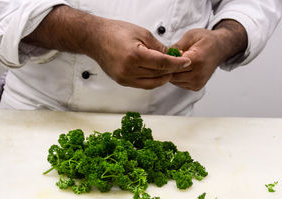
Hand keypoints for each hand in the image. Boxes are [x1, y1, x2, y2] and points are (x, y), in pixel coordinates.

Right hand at [23, 6, 190, 89]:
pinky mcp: (122, 82)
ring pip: (152, 82)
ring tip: (171, 69)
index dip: (177, 64)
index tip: (187, 62)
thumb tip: (172, 56)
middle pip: (158, 75)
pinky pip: (143, 84)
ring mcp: (125, 78)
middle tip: (181, 64)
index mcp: (134, 56)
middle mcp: (129, 70)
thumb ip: (158, 46)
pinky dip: (153, 80)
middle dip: (172, 70)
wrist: (95, 38)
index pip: (162, 63)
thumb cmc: (116, 32)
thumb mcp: (142, 33)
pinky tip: (159, 74)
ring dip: (163, 77)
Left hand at [170, 20, 246, 90]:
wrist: (220, 48)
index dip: (166, 61)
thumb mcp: (190, 36)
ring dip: (171, 73)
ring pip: (174, 81)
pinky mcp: (197, 87)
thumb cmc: (206, 41)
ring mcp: (198, 82)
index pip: (173, 66)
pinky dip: (177, 77)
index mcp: (197, 60)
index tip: (163, 55)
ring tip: (174, 63)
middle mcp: (199, 74)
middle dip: (167, 67)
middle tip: (166, 59)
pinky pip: (179, 84)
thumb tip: (165, 54)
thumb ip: (176, 46)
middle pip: (172, 75)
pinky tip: (180, 69)